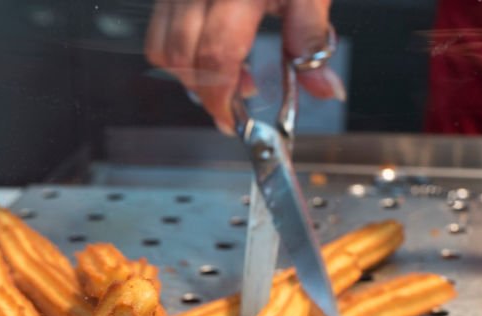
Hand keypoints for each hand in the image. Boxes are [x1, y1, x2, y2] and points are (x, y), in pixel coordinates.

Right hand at [145, 0, 342, 133]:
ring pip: (162, 47)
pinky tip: (205, 52)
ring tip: (223, 75)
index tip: (235, 120)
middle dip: (206, 92)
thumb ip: (312, 38)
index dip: (221, 99)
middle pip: (183, 59)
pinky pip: (158, 28)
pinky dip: (176, 52)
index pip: (216, 58)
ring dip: (188, 75)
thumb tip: (324, 87)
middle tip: (236, 102)